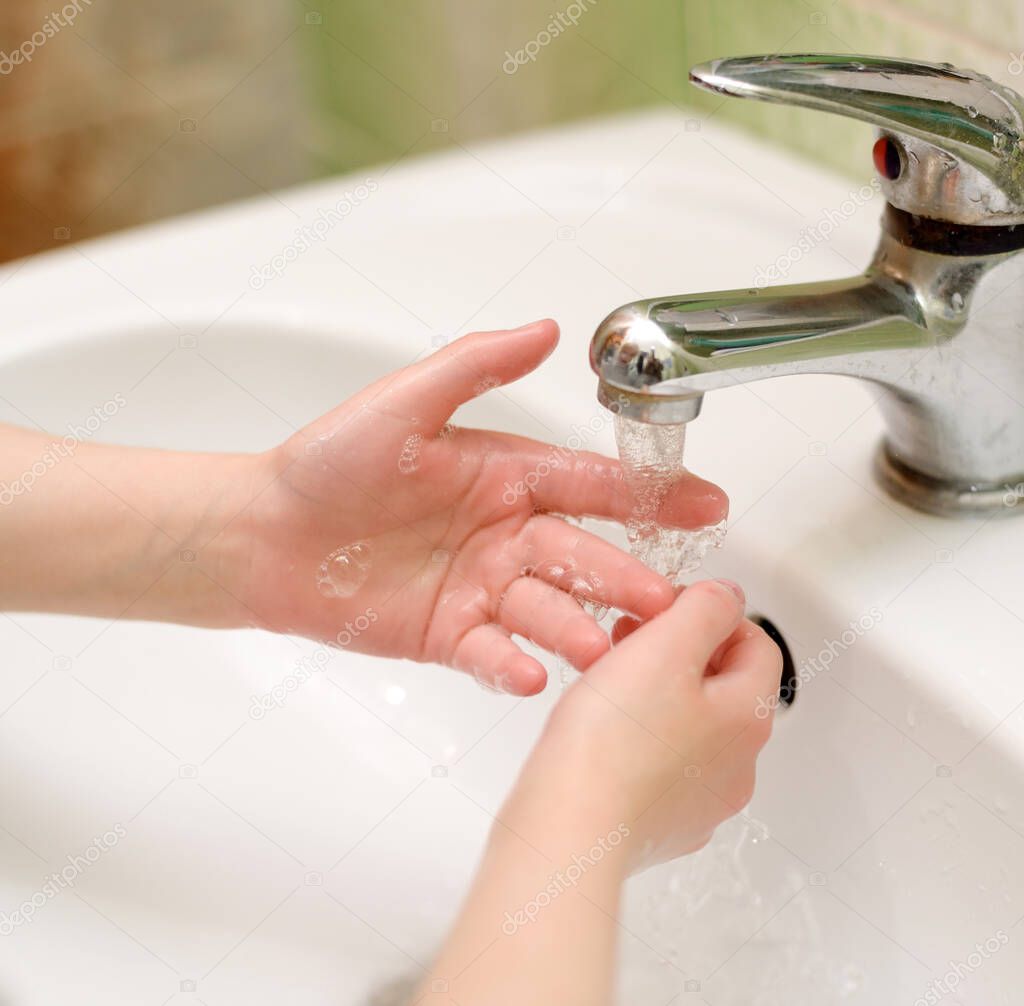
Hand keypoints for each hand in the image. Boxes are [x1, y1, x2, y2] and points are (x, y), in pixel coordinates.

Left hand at [217, 320, 726, 694]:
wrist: (266, 532)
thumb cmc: (329, 462)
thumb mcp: (405, 402)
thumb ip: (477, 366)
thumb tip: (546, 329)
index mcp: (506, 475)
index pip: (591, 484)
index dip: (649, 495)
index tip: (707, 504)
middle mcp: (504, 533)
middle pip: (580, 556)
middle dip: (625, 577)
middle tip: (667, 600)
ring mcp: (480, 587)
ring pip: (546, 611)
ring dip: (579, 629)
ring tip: (606, 649)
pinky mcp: (449, 634)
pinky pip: (492, 653)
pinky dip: (512, 665)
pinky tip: (531, 675)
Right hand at [501, 579, 780, 867]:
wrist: (568, 829)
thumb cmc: (612, 742)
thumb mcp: (664, 647)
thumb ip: (705, 610)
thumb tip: (728, 596)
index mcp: (747, 719)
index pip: (757, 646)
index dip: (714, 614)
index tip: (669, 606)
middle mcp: (736, 767)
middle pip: (722, 688)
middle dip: (679, 652)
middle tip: (631, 637)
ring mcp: (699, 803)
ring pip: (690, 727)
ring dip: (658, 693)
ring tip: (609, 680)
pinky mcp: (660, 826)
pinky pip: (660, 767)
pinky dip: (639, 739)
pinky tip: (603, 732)